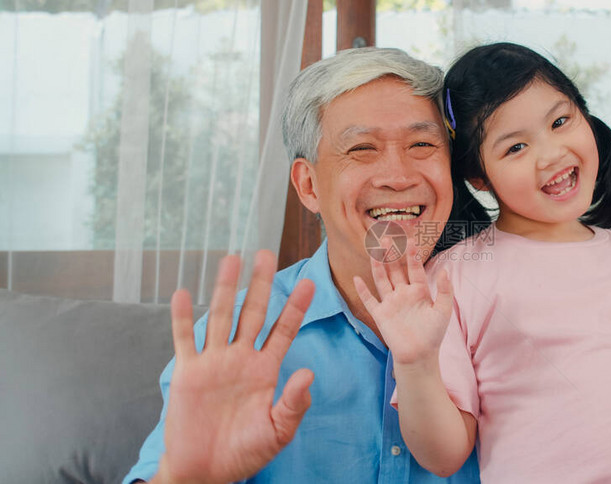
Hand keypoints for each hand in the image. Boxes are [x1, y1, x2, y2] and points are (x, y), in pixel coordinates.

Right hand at [154, 251, 314, 483]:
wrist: (206, 471)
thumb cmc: (245, 453)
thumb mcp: (278, 430)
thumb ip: (294, 403)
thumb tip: (309, 373)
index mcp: (265, 369)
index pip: (284, 330)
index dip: (296, 307)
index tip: (311, 282)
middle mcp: (241, 359)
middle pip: (252, 312)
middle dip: (261, 284)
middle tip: (266, 253)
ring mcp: (213, 362)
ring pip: (220, 317)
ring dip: (224, 289)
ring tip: (230, 259)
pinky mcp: (187, 372)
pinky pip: (184, 339)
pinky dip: (181, 318)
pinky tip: (182, 293)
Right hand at [353, 241, 452, 366]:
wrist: (419, 356)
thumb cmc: (433, 334)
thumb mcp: (443, 311)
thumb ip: (444, 290)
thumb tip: (445, 270)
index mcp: (419, 291)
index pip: (415, 268)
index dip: (412, 255)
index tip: (411, 240)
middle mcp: (403, 293)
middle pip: (395, 270)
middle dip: (392, 254)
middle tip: (387, 238)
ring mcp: (390, 303)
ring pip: (382, 279)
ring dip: (378, 265)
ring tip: (374, 250)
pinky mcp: (380, 314)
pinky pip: (369, 300)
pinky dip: (362, 290)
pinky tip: (357, 278)